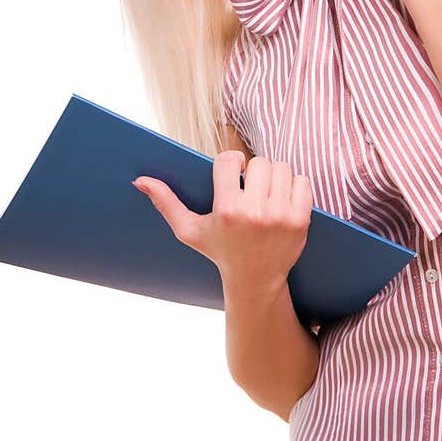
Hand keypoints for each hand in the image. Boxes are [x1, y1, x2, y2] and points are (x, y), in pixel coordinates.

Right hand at [132, 150, 313, 293]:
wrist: (255, 280)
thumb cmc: (220, 251)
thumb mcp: (190, 231)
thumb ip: (166, 203)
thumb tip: (139, 180)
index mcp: (227, 211)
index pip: (229, 160)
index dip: (230, 163)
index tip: (232, 174)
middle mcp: (254, 213)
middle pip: (259, 162)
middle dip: (253, 171)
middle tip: (250, 188)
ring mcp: (280, 217)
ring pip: (281, 168)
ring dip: (274, 177)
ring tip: (265, 194)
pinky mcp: (300, 220)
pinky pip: (302, 181)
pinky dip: (294, 186)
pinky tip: (282, 200)